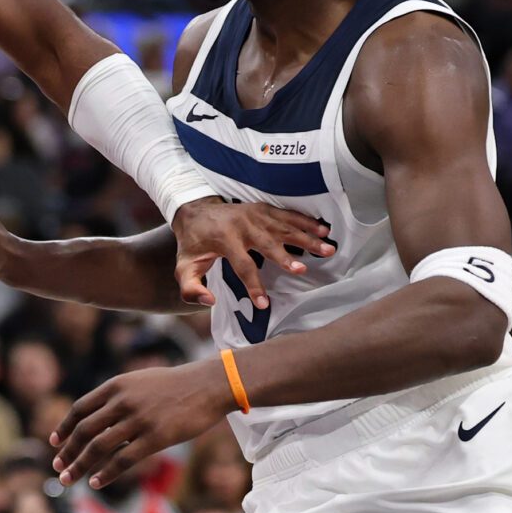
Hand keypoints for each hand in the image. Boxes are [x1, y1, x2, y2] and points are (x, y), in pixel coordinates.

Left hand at [50, 358, 232, 487]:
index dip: (64, 428)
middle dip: (67, 452)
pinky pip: (123, 460)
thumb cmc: (175, 385)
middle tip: (57, 467)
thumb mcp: (139, 381)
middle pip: (84, 431)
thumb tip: (98, 416)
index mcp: (116, 386)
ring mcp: (138, 420)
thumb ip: (117, 396)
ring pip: (99, 447)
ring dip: (79, 466)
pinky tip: (95, 483)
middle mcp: (122, 402)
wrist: (208, 385)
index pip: (80, 409)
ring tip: (67, 480)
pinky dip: (105, 473)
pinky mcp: (155, 438)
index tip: (54, 443)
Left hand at [170, 198, 333, 309]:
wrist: (194, 210)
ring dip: (307, 238)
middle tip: (303, 269)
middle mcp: (243, 225)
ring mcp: (255, 214)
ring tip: (328, 248)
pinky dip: (306, 221)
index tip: (264, 304)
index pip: (242, 266)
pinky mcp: (263, 208)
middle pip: (268, 243)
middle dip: (286, 257)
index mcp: (224, 240)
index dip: (253, 286)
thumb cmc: (193, 244)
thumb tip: (210, 301)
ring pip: (284, 227)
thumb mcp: (184, 267)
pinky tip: (323, 229)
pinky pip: (288, 215)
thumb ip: (191, 287)